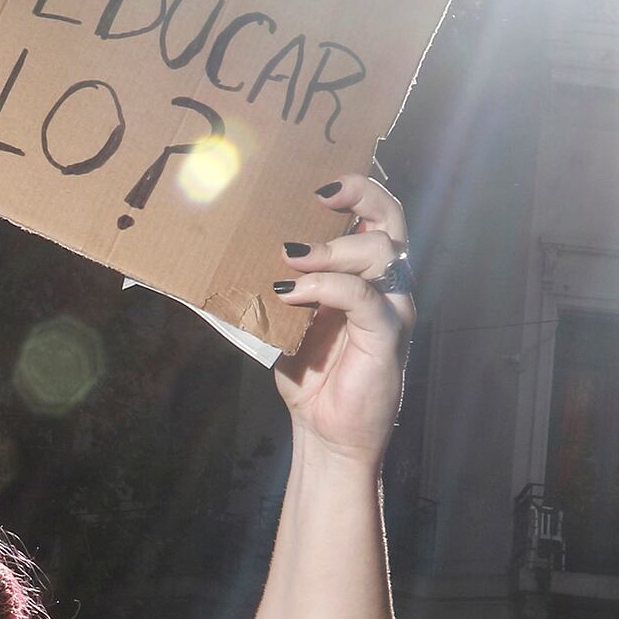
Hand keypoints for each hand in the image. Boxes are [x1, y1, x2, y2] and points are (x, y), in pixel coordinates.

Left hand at [272, 174, 415, 464]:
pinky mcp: (388, 334)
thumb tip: (225, 255)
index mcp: (369, 274)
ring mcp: (393, 307)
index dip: (358, 189)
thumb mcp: (287, 319)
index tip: (318, 186)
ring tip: (289, 260)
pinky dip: (326, 287)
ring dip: (330, 248)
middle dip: (359, 195)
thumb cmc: (311, 375)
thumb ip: (277, 284)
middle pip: (392, 219)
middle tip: (315, 197)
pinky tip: (293, 294)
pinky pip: (364, 296)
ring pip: (379, 251)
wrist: (326, 433)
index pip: (379, 215)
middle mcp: (389, 284)